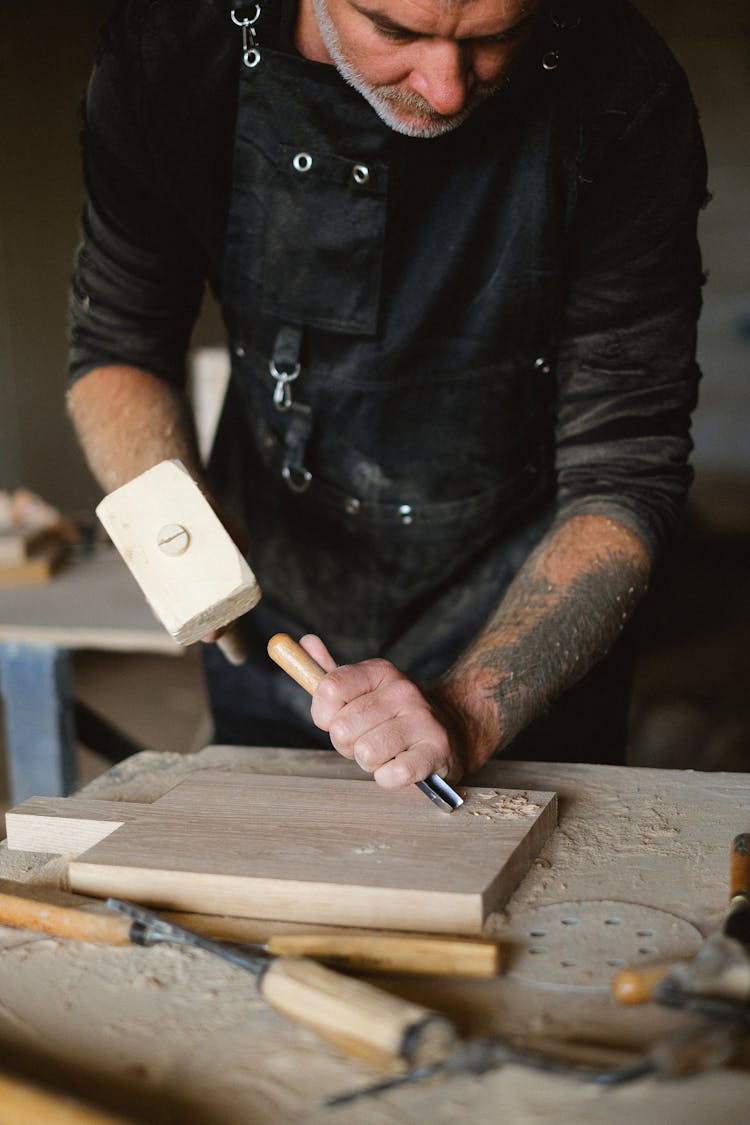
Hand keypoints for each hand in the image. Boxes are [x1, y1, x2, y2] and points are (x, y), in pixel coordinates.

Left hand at [299, 635, 468, 789]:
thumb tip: (306, 642)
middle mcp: (403, 690)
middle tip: (366, 739)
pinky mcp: (436, 750)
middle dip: (347, 745)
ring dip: (369, 763)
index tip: (335, 720)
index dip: (323, 714)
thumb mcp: (363, 690)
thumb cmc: (392, 717)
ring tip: (386, 753)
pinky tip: (400, 765)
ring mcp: (422, 719)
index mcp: (380, 671)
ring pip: (366, 753)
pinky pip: (392, 774)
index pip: (329, 689)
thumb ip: (331, 673)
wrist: (452, 730)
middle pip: (343, 728)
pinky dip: (389, 778)